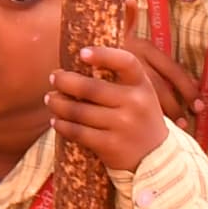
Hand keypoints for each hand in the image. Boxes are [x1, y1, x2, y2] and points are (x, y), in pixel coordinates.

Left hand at [46, 41, 171, 171]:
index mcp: (142, 85)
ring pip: (79, 111)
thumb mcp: (139, 94)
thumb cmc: (139, 116)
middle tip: (54, 77)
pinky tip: (56, 121)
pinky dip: (62, 125)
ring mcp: (123, 126)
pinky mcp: (111, 146)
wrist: (156, 156)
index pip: (126, 62)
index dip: (103, 55)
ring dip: (58, 103)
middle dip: (65, 81)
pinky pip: (78, 132)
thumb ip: (118, 78)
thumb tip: (77, 60)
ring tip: (50, 99)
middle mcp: (135, 104)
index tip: (82, 53)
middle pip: (90, 88)